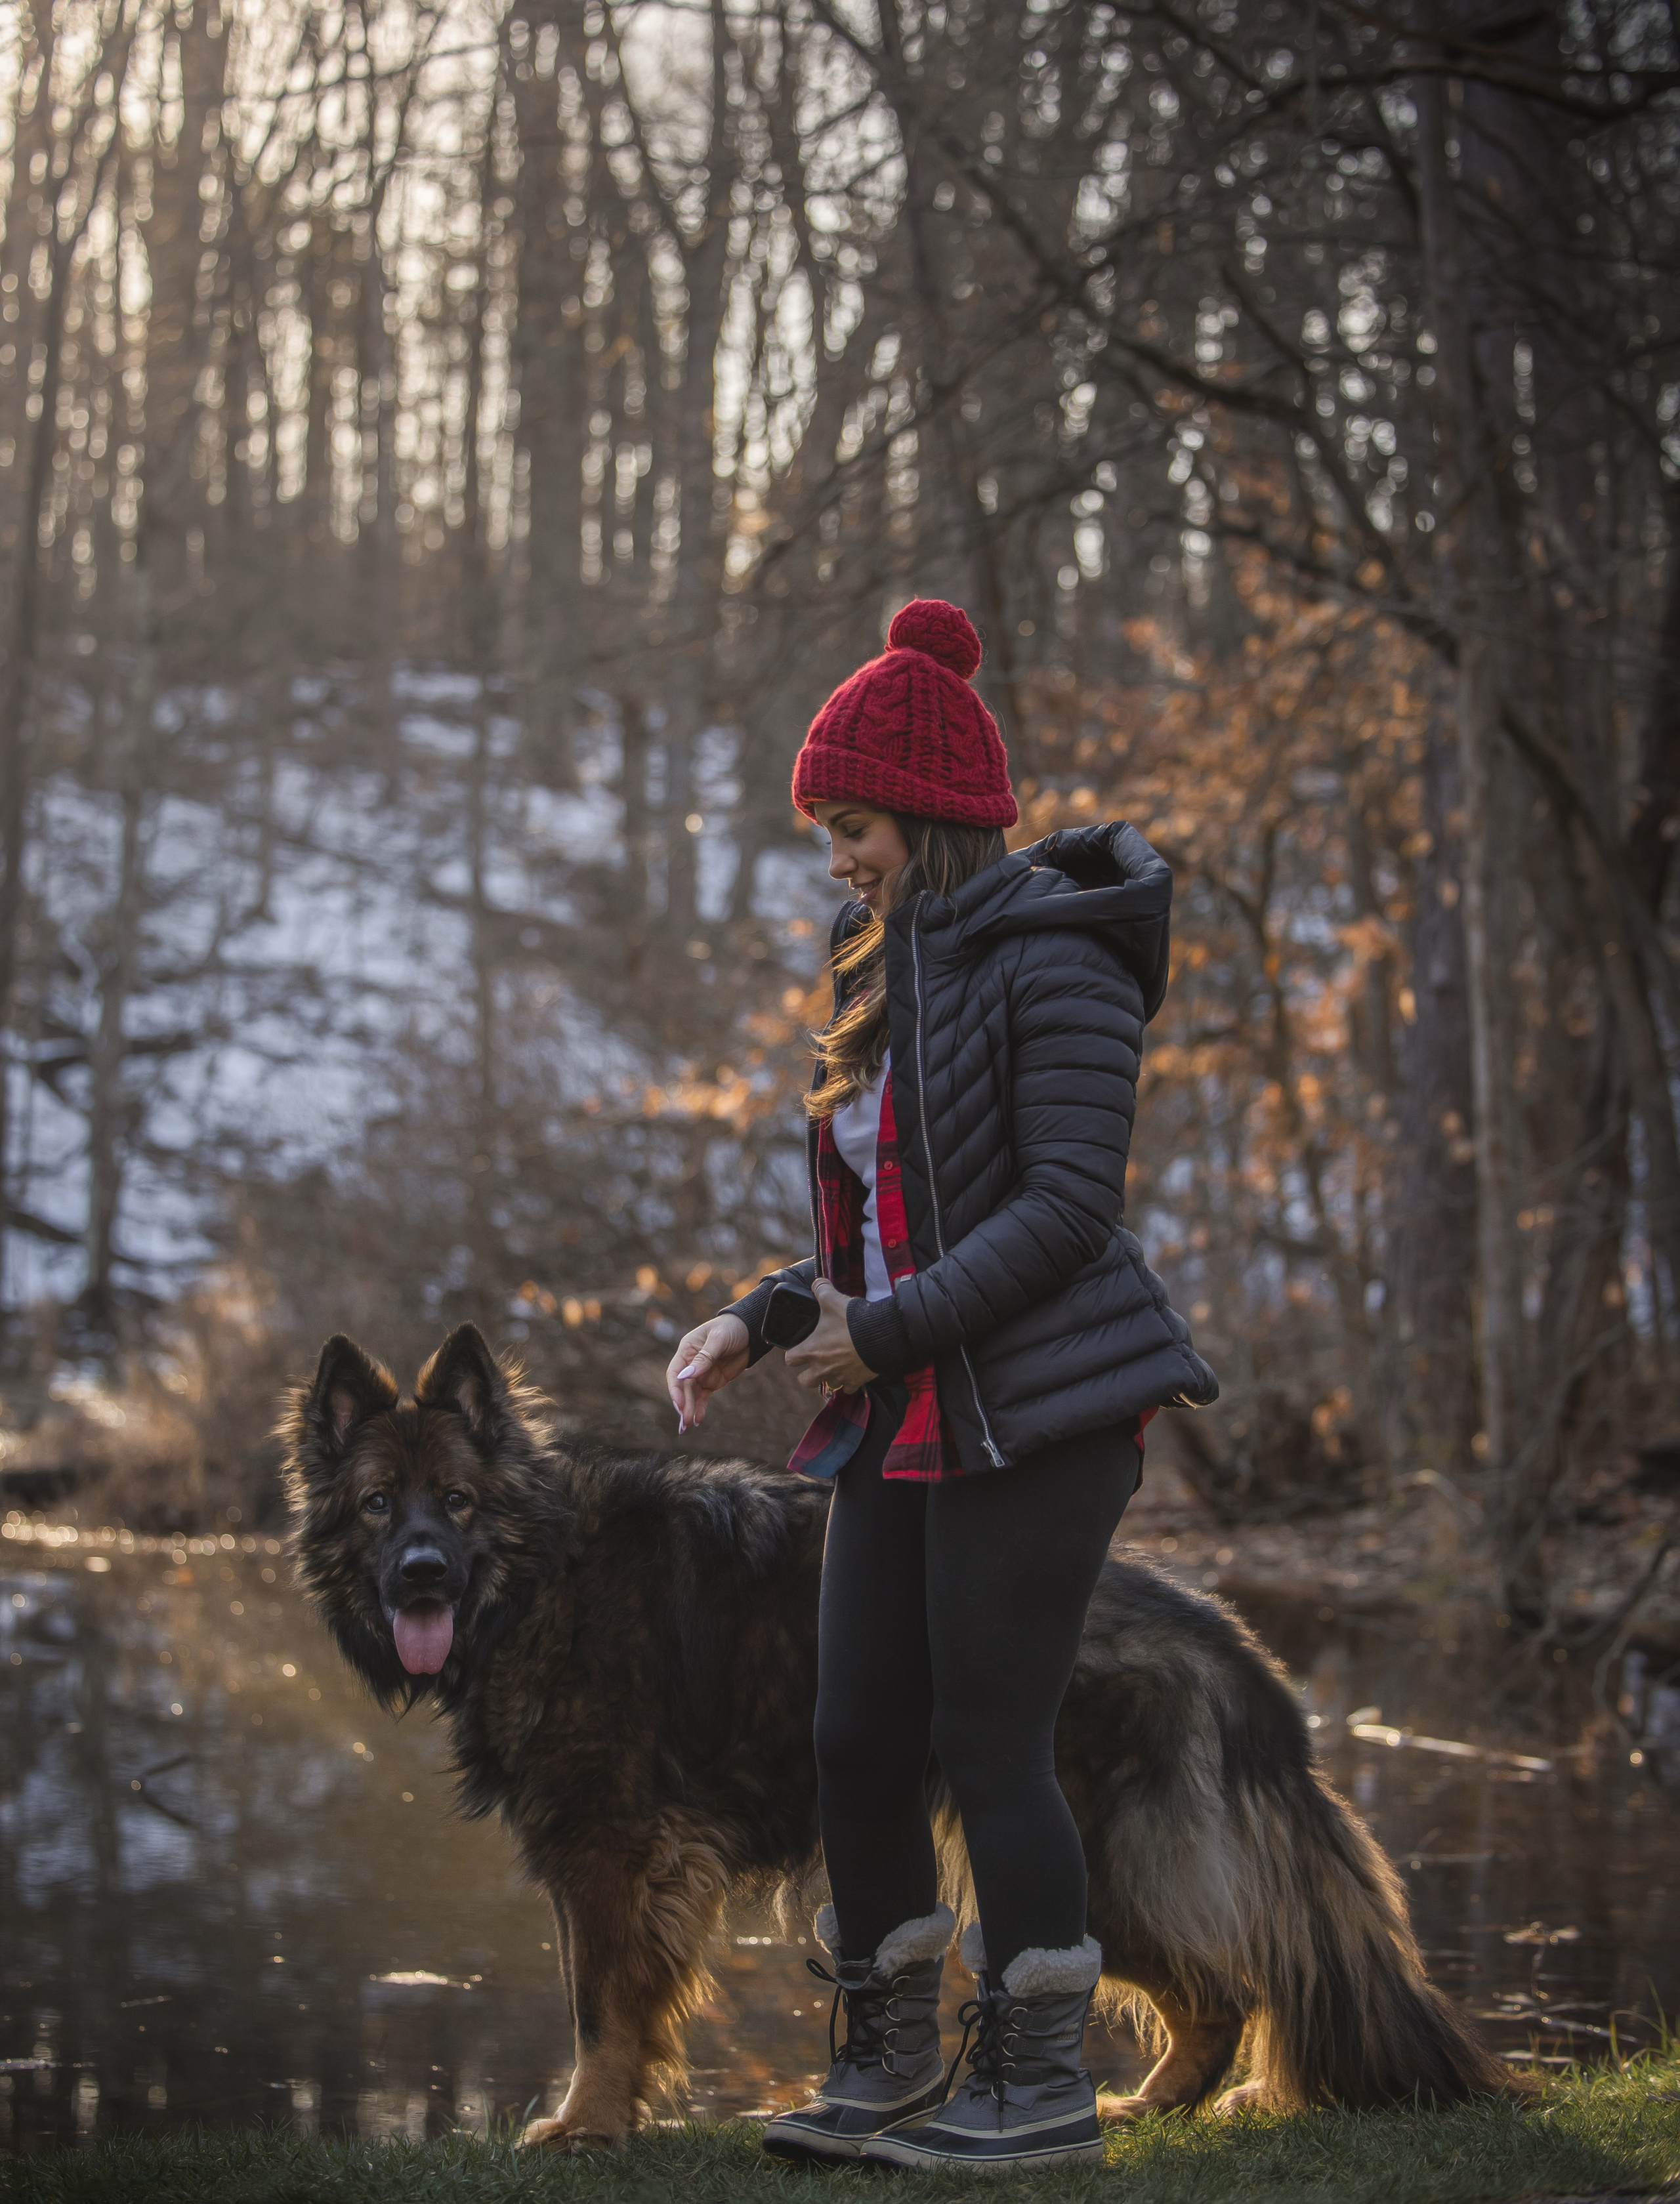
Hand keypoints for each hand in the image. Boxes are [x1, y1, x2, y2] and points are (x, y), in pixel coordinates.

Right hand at [667, 1314, 749, 1431]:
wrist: (751, 1331)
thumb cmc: (731, 1329)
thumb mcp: (718, 1340)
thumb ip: (703, 1358)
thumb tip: (685, 1376)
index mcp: (686, 1350)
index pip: (675, 1373)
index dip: (675, 1390)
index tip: (679, 1404)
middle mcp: (690, 1364)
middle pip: (683, 1388)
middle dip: (683, 1405)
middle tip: (685, 1422)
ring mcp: (701, 1374)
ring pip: (691, 1396)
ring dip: (689, 1410)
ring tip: (687, 1427)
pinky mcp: (712, 1382)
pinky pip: (703, 1398)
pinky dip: (700, 1408)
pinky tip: (698, 1420)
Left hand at [785, 1278, 876, 1395]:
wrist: (880, 1336)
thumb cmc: (852, 1320)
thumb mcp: (832, 1299)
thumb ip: (821, 1289)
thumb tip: (817, 1283)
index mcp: (812, 1350)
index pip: (790, 1360)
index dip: (793, 1354)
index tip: (800, 1347)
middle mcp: (823, 1368)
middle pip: (805, 1381)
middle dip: (809, 1373)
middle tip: (817, 1360)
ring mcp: (840, 1377)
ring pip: (828, 1386)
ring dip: (830, 1377)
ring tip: (837, 1365)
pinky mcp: (857, 1381)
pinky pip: (849, 1388)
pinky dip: (850, 1382)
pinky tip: (853, 1371)